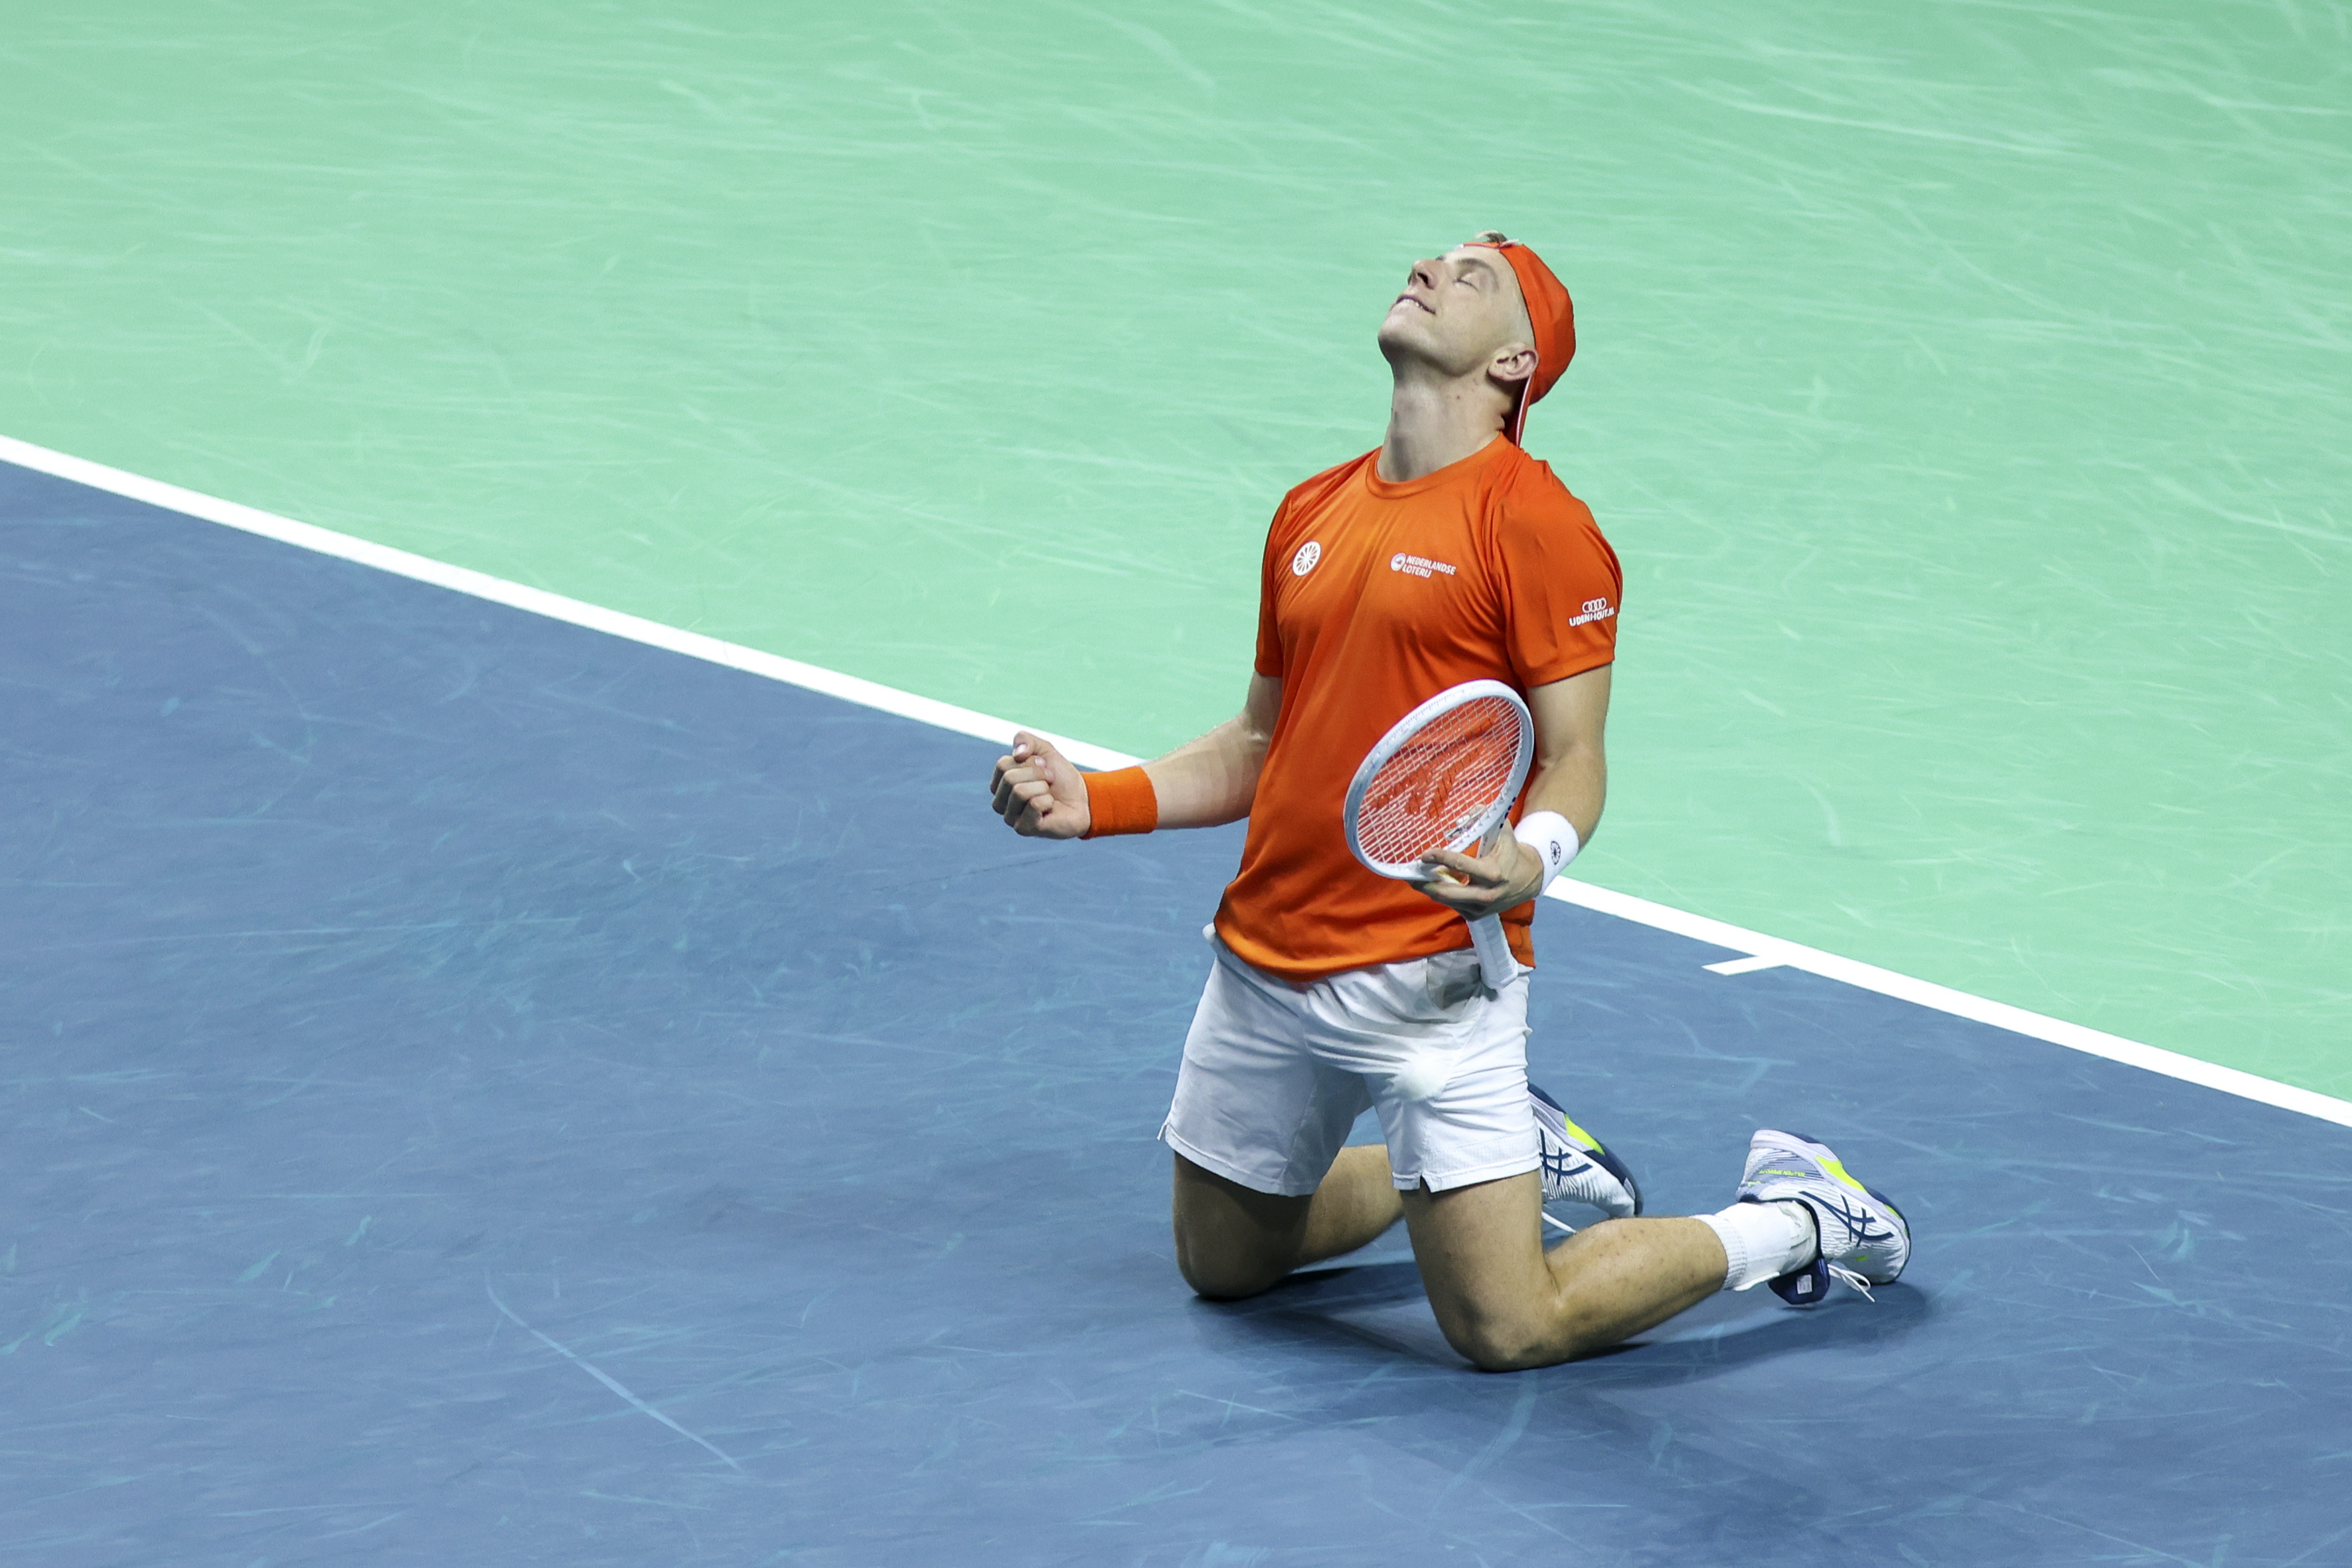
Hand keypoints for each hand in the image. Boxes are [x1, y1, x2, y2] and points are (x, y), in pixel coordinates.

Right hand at [990, 731, 1091, 838]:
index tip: (1044, 767)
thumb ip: (1026, 740)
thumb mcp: (1044, 750)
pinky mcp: (1023, 829)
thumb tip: (1018, 753)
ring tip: (1049, 794)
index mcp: (1000, 783)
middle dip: (1037, 774)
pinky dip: (1047, 801)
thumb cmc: (1060, 778)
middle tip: (1049, 782)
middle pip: (1009, 778)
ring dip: (1043, 788)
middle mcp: (1000, 802)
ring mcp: (1010, 817)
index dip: (1029, 762)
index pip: (1003, 765)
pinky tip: (1050, 808)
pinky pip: (1033, 805)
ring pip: (1019, 791)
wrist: (1082, 799)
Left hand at [1412, 832, 1544, 916]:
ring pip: (1446, 900)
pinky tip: (1435, 884)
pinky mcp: (1476, 915)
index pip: (1460, 865)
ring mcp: (1480, 908)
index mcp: (1492, 872)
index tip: (1424, 854)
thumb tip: (1459, 819)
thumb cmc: (1512, 851)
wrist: (1529, 878)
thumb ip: (1482, 817)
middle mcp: (1486, 894)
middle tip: (1410, 874)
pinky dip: (1441, 895)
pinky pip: (1452, 905)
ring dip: (1429, 889)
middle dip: (1424, 883)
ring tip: (1417, 878)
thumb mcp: (1502, 829)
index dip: (1439, 858)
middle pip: (1446, 892)